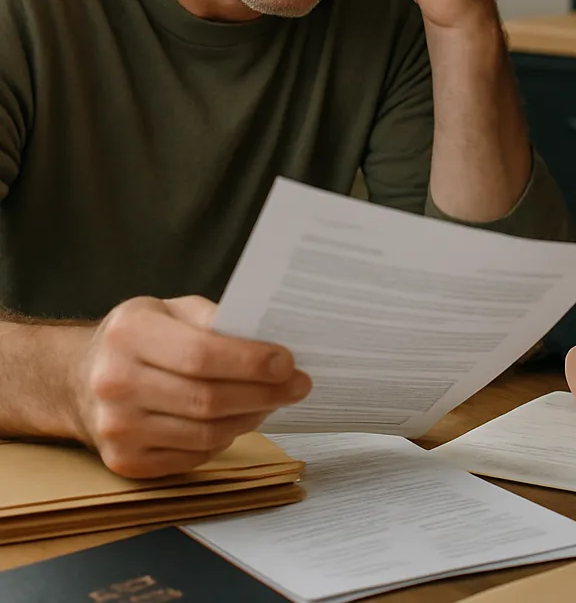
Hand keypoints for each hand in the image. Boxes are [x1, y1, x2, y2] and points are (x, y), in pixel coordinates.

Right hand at [71, 296, 310, 477]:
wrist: (81, 378)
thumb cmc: (142, 337)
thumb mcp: (173, 310)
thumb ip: (217, 320)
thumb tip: (271, 341)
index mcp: (130, 334)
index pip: (202, 355)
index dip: (251, 362)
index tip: (287, 362)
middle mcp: (115, 383)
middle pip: (208, 399)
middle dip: (264, 393)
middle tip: (298, 385)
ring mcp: (117, 428)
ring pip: (206, 433)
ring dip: (251, 417)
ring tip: (273, 400)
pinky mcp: (125, 462)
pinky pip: (194, 455)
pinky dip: (226, 439)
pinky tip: (240, 419)